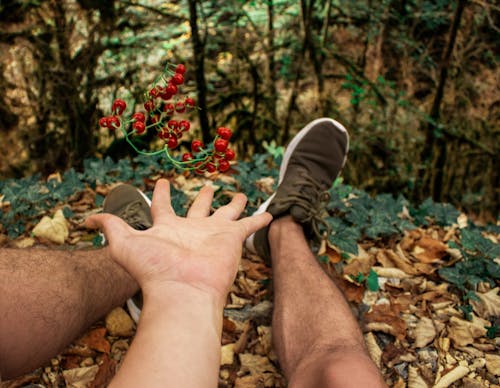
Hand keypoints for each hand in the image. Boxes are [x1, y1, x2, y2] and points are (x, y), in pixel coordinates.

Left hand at [86, 179, 271, 300]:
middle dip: (204, 196)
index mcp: (168, 228)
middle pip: (200, 208)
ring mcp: (214, 234)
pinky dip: (259, 220)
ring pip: (227, 213)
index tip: (163, 181)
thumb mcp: (124, 242)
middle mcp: (192, 230)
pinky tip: (269, 214)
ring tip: (241, 194)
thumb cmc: (153, 270)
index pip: (164, 206)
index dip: (161, 194)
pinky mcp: (233, 239)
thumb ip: (109, 226)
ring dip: (234, 204)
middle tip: (209, 185)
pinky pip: (249, 225)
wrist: (182, 292)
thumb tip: (86, 218)